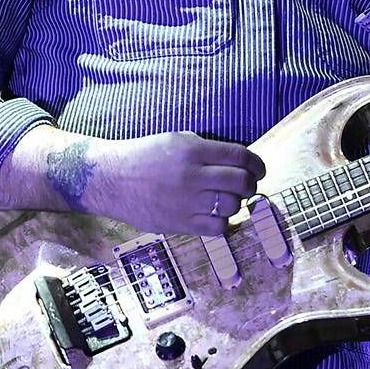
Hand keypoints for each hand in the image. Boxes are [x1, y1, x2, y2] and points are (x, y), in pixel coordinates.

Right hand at [82, 131, 266, 237]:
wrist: (110, 179)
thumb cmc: (145, 156)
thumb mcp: (177, 140)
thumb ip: (208, 150)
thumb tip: (239, 162)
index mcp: (193, 151)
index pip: (240, 156)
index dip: (257, 164)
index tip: (259, 169)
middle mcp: (192, 176)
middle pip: (241, 182)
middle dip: (251, 184)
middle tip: (247, 185)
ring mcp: (185, 202)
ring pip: (232, 206)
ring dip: (237, 203)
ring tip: (230, 199)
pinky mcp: (179, 223)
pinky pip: (216, 228)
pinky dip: (224, 222)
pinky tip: (218, 215)